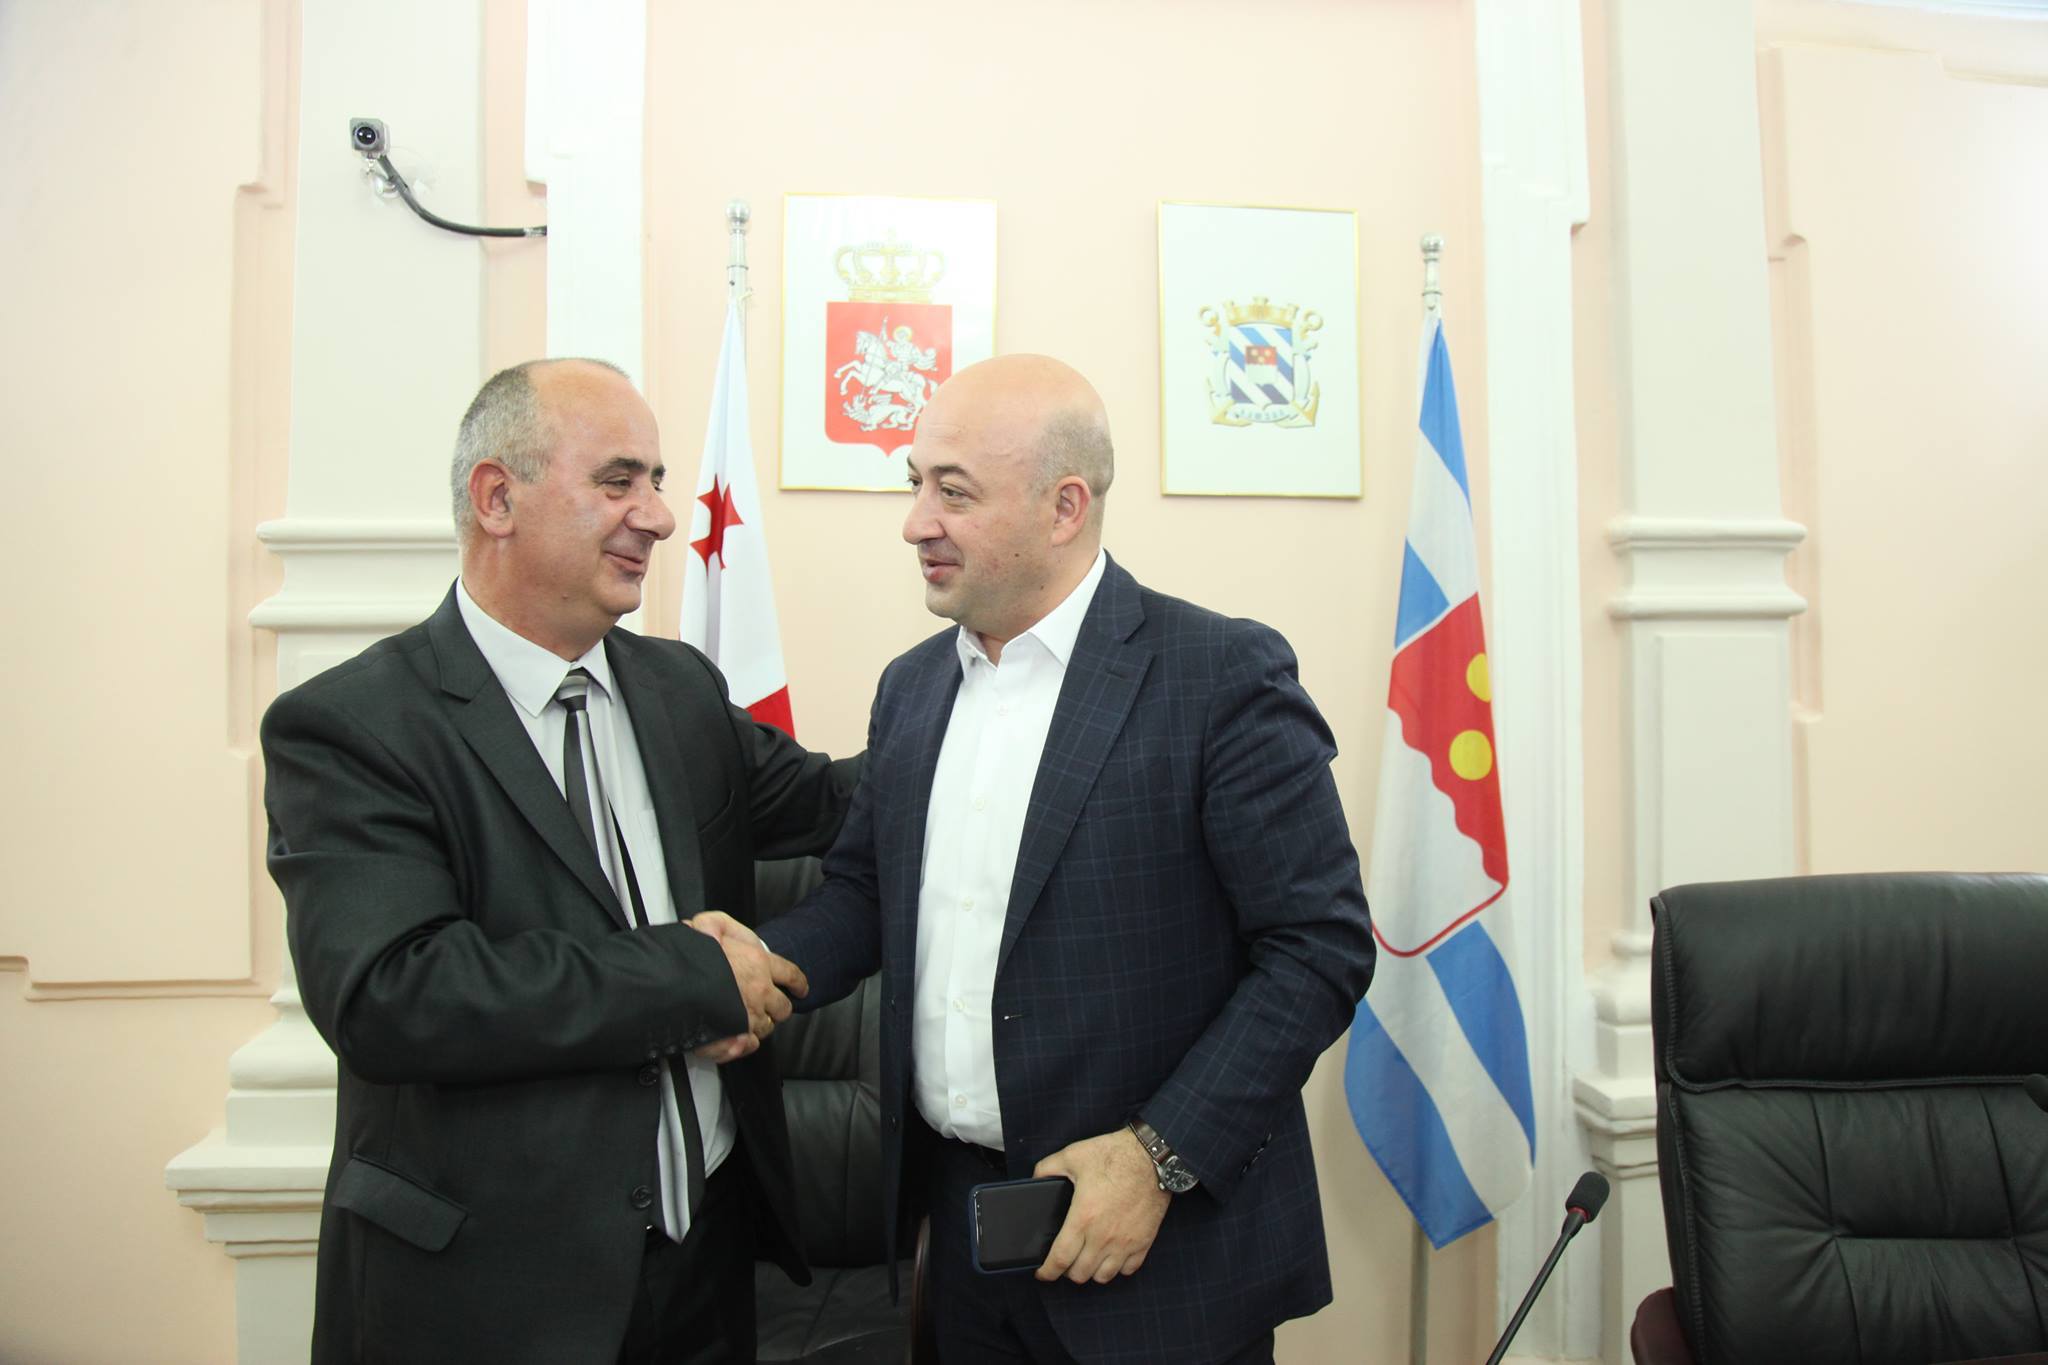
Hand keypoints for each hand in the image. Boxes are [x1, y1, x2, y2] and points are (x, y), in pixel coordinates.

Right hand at [685, 913, 807, 1061]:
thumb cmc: (688, 958)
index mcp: (758, 963)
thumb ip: (717, 924)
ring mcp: (749, 1016)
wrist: (670, 984)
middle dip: (778, 1007)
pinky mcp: (736, 1036)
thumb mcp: (706, 925)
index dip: (797, 983)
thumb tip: (714, 929)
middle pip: (783, 1007)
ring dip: (758, 1024)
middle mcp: (759, 991)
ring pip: (765, 1027)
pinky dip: (745, 1043)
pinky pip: (750, 1044)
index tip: (800, 989)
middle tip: (767, 1006)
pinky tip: (736, 1036)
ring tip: (744, 1019)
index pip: (790, 974)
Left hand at [1032, 1128, 1170, 1283]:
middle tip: (1064, 1261)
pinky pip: (1128, 1269)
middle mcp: (1103, 1236)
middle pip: (1080, 1273)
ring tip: (1087, 1260)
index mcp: (1083, 1218)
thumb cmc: (1115, 1155)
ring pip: (1103, 1276)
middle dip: (1067, 1272)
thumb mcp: (1073, 1155)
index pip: (1060, 1259)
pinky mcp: (1143, 1242)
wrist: (1152, 1157)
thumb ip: (1047, 1168)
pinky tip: (1111, 1256)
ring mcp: (1125, 1242)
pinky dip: (1117, 1268)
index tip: (1043, 1273)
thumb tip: (1035, 1178)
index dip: (1047, 1271)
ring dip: (1091, 1272)